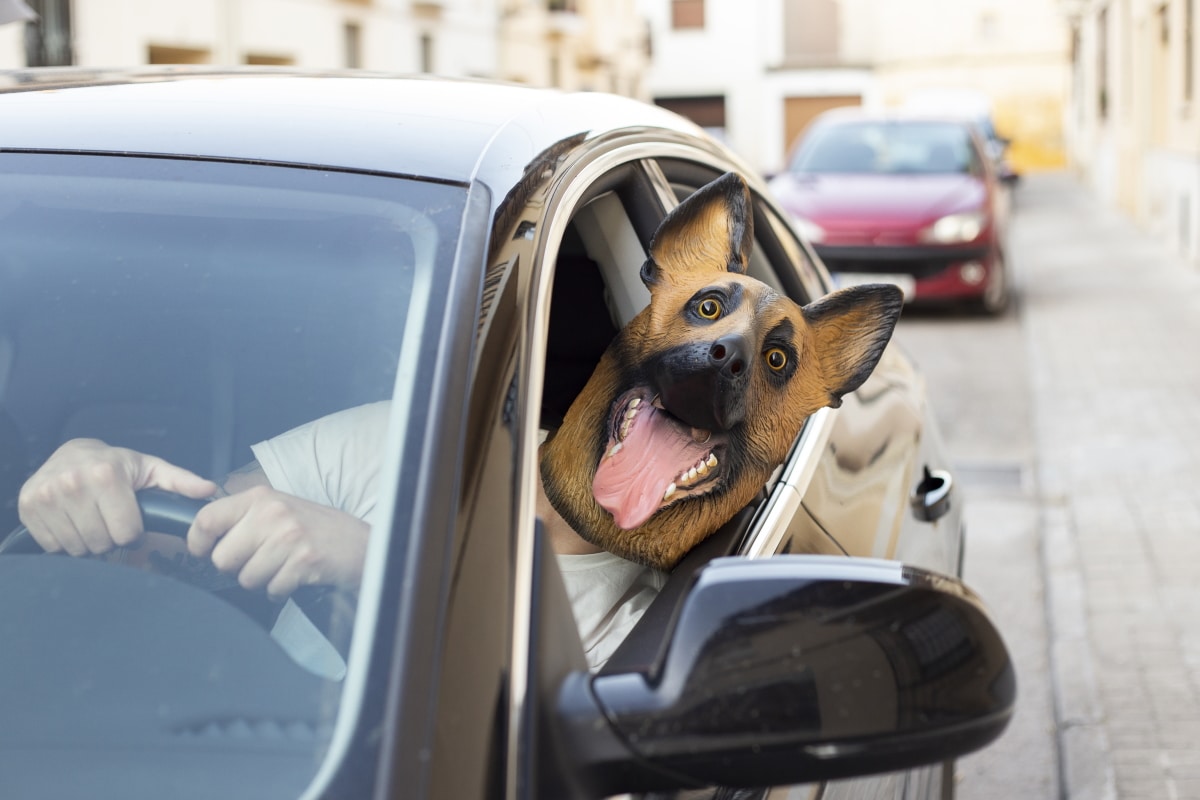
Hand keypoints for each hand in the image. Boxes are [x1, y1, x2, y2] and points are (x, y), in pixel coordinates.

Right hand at [17, 439, 217, 555]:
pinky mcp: (28, 507)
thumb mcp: (150, 469)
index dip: (133, 532)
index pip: (126, 532)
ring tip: (93, 521)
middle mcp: (73, 483)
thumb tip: (209, 491)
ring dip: (89, 542)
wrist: (71, 453)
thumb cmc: (116, 464)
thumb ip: (180, 482)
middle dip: (111, 538)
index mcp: (106, 475)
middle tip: (110, 520)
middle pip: (101, 543)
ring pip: (77, 548)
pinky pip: (53, 546)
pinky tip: (73, 522)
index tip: (130, 521)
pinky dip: (65, 541)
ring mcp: (47, 496)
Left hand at [186, 485, 368, 598]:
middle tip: (261, 561)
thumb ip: (244, 518)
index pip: (207, 518)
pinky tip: (296, 576)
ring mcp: (289, 537)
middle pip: (222, 558)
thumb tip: (204, 539)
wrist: (362, 543)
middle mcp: (272, 513)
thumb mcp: (279, 509)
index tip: (204, 551)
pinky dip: (281, 589)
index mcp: (261, 497)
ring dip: (262, 580)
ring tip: (283, 566)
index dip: (198, 541)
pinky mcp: (303, 561)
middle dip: (238, 568)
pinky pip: (272, 589)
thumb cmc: (317, 530)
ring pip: (246, 578)